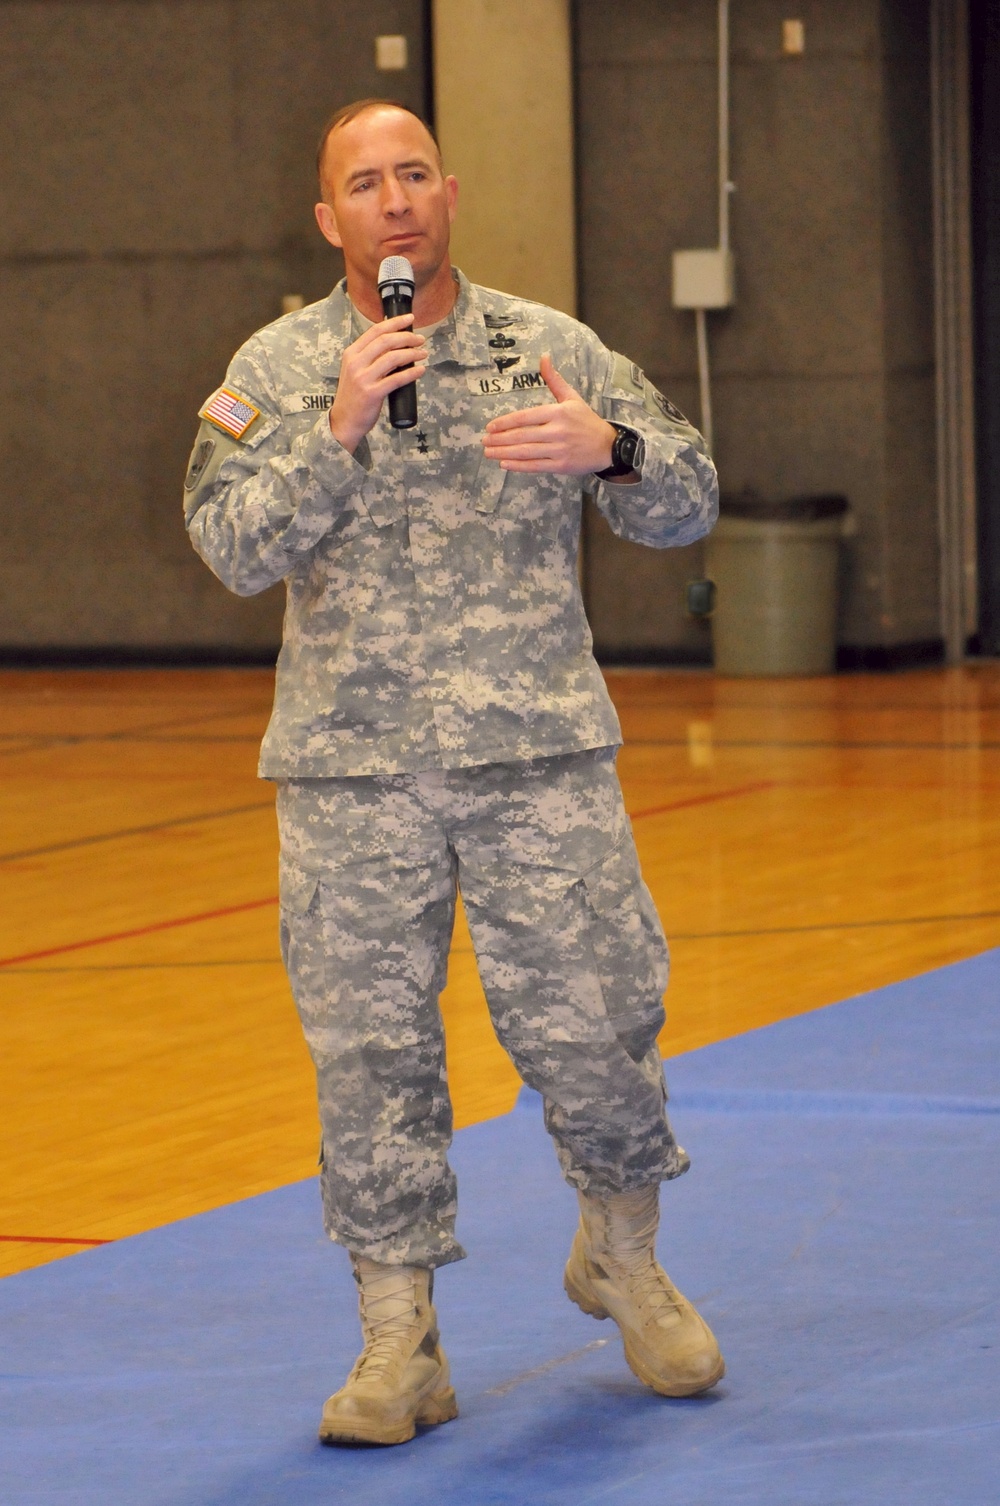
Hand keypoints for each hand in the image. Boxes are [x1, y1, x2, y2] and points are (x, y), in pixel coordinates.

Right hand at [329, 316, 427, 454]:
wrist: (344, 420)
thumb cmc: (354, 395)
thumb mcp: (355, 370)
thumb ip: (369, 356)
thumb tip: (395, 344)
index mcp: (351, 353)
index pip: (375, 331)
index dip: (395, 322)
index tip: (410, 319)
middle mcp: (356, 363)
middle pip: (386, 341)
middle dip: (407, 337)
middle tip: (420, 339)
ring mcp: (363, 378)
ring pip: (393, 358)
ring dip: (412, 354)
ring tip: (423, 354)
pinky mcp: (372, 393)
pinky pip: (396, 379)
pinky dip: (411, 373)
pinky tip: (420, 371)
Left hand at [482, 353, 615, 473]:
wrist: (607, 445)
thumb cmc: (586, 420)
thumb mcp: (571, 397)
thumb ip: (554, 380)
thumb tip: (543, 357)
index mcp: (558, 412)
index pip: (525, 417)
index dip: (505, 422)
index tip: (490, 427)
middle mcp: (557, 430)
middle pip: (522, 435)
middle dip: (500, 439)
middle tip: (484, 441)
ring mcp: (559, 449)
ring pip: (526, 451)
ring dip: (504, 453)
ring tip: (489, 453)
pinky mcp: (561, 465)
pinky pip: (535, 466)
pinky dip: (519, 466)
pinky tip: (505, 464)